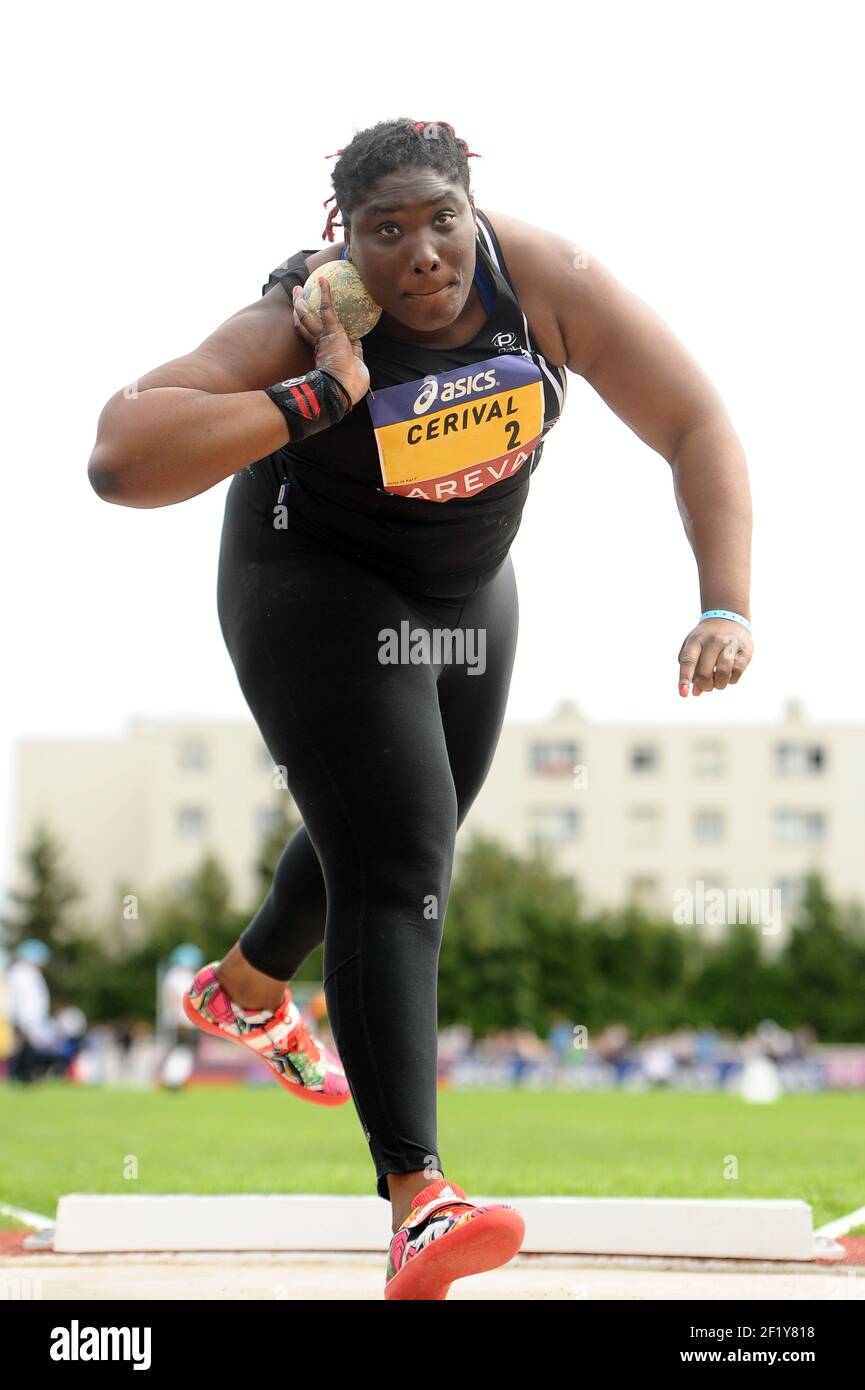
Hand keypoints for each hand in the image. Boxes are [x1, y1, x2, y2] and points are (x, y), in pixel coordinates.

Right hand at [291, 277, 369, 407]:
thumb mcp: (355, 366)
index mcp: (323, 354)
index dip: (308, 327)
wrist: (343, 389)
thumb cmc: (351, 384)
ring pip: (308, 316)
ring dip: (302, 301)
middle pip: (304, 324)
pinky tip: (323, 280)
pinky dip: (325, 294)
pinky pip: (327, 308)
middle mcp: (320, 344)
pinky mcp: (331, 331)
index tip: (306, 319)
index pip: (312, 336)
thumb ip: (355, 354)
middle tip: (296, 298)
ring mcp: (324, 337)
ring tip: (298, 289)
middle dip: (299, 310)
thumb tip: (357, 347)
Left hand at [678, 617, 752, 696]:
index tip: (683, 694)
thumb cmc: (705, 640)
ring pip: (723, 673)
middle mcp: (713, 641)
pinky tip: (729, 676)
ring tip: (718, 682)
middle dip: (704, 685)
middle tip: (706, 686)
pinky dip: (731, 680)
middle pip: (705, 672)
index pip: (688, 661)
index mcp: (696, 640)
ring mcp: (730, 644)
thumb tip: (696, 692)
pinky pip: (737, 672)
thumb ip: (691, 670)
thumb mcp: (693, 649)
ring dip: (719, 685)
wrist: (728, 618)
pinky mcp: (745, 650)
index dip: (685, 679)